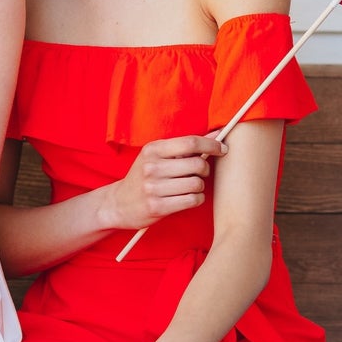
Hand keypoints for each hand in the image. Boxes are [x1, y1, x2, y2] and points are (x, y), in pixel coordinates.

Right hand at [103, 132, 227, 231]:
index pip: (190, 142)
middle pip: (197, 164)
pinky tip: (188, 198)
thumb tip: (217, 135)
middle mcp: (151, 167)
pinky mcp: (157, 207)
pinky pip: (192, 200)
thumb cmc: (143, 177)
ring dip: (200, 186)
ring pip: (197, 184)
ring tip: (191, 187)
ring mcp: (153, 188)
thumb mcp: (156, 156)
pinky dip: (196, 199)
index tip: (222, 149)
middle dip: (205, 169)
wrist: (118, 203)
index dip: (211, 145)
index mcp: (152, 149)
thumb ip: (184, 146)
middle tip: (201, 173)